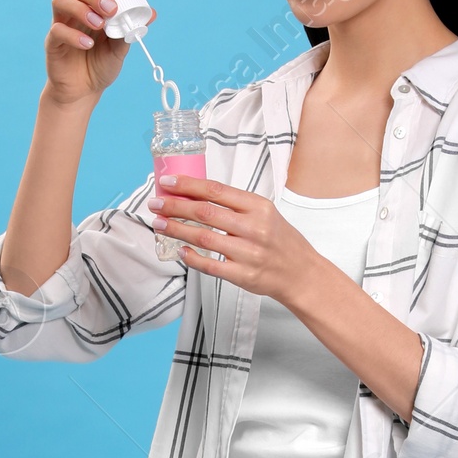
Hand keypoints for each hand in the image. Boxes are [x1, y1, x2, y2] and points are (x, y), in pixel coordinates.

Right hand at [43, 0, 148, 107]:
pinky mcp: (52, 41)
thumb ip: (129, 31)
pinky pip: (57, 30)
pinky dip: (73, 35)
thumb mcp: (119, 50)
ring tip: (99, 25)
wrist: (83, 92)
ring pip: (61, 1)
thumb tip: (151, 14)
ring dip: (81, 9)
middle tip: (111, 9)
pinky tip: (87, 45)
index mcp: (96, 10)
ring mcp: (63, 24)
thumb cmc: (100, 66)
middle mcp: (77, 12)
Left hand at [149, 175, 318, 307]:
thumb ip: (236, 206)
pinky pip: (210, 265)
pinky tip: (179, 250)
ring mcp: (249, 253)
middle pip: (205, 212)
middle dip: (175, 206)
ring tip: (160, 225)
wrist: (302, 273)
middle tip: (156, 204)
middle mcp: (254, 228)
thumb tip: (196, 196)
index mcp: (259, 207)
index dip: (188, 185)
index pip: (216, 191)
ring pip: (203, 238)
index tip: (167, 182)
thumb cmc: (281, 241)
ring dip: (177, 230)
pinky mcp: (243, 275)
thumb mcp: (266, 214)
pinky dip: (192, 257)